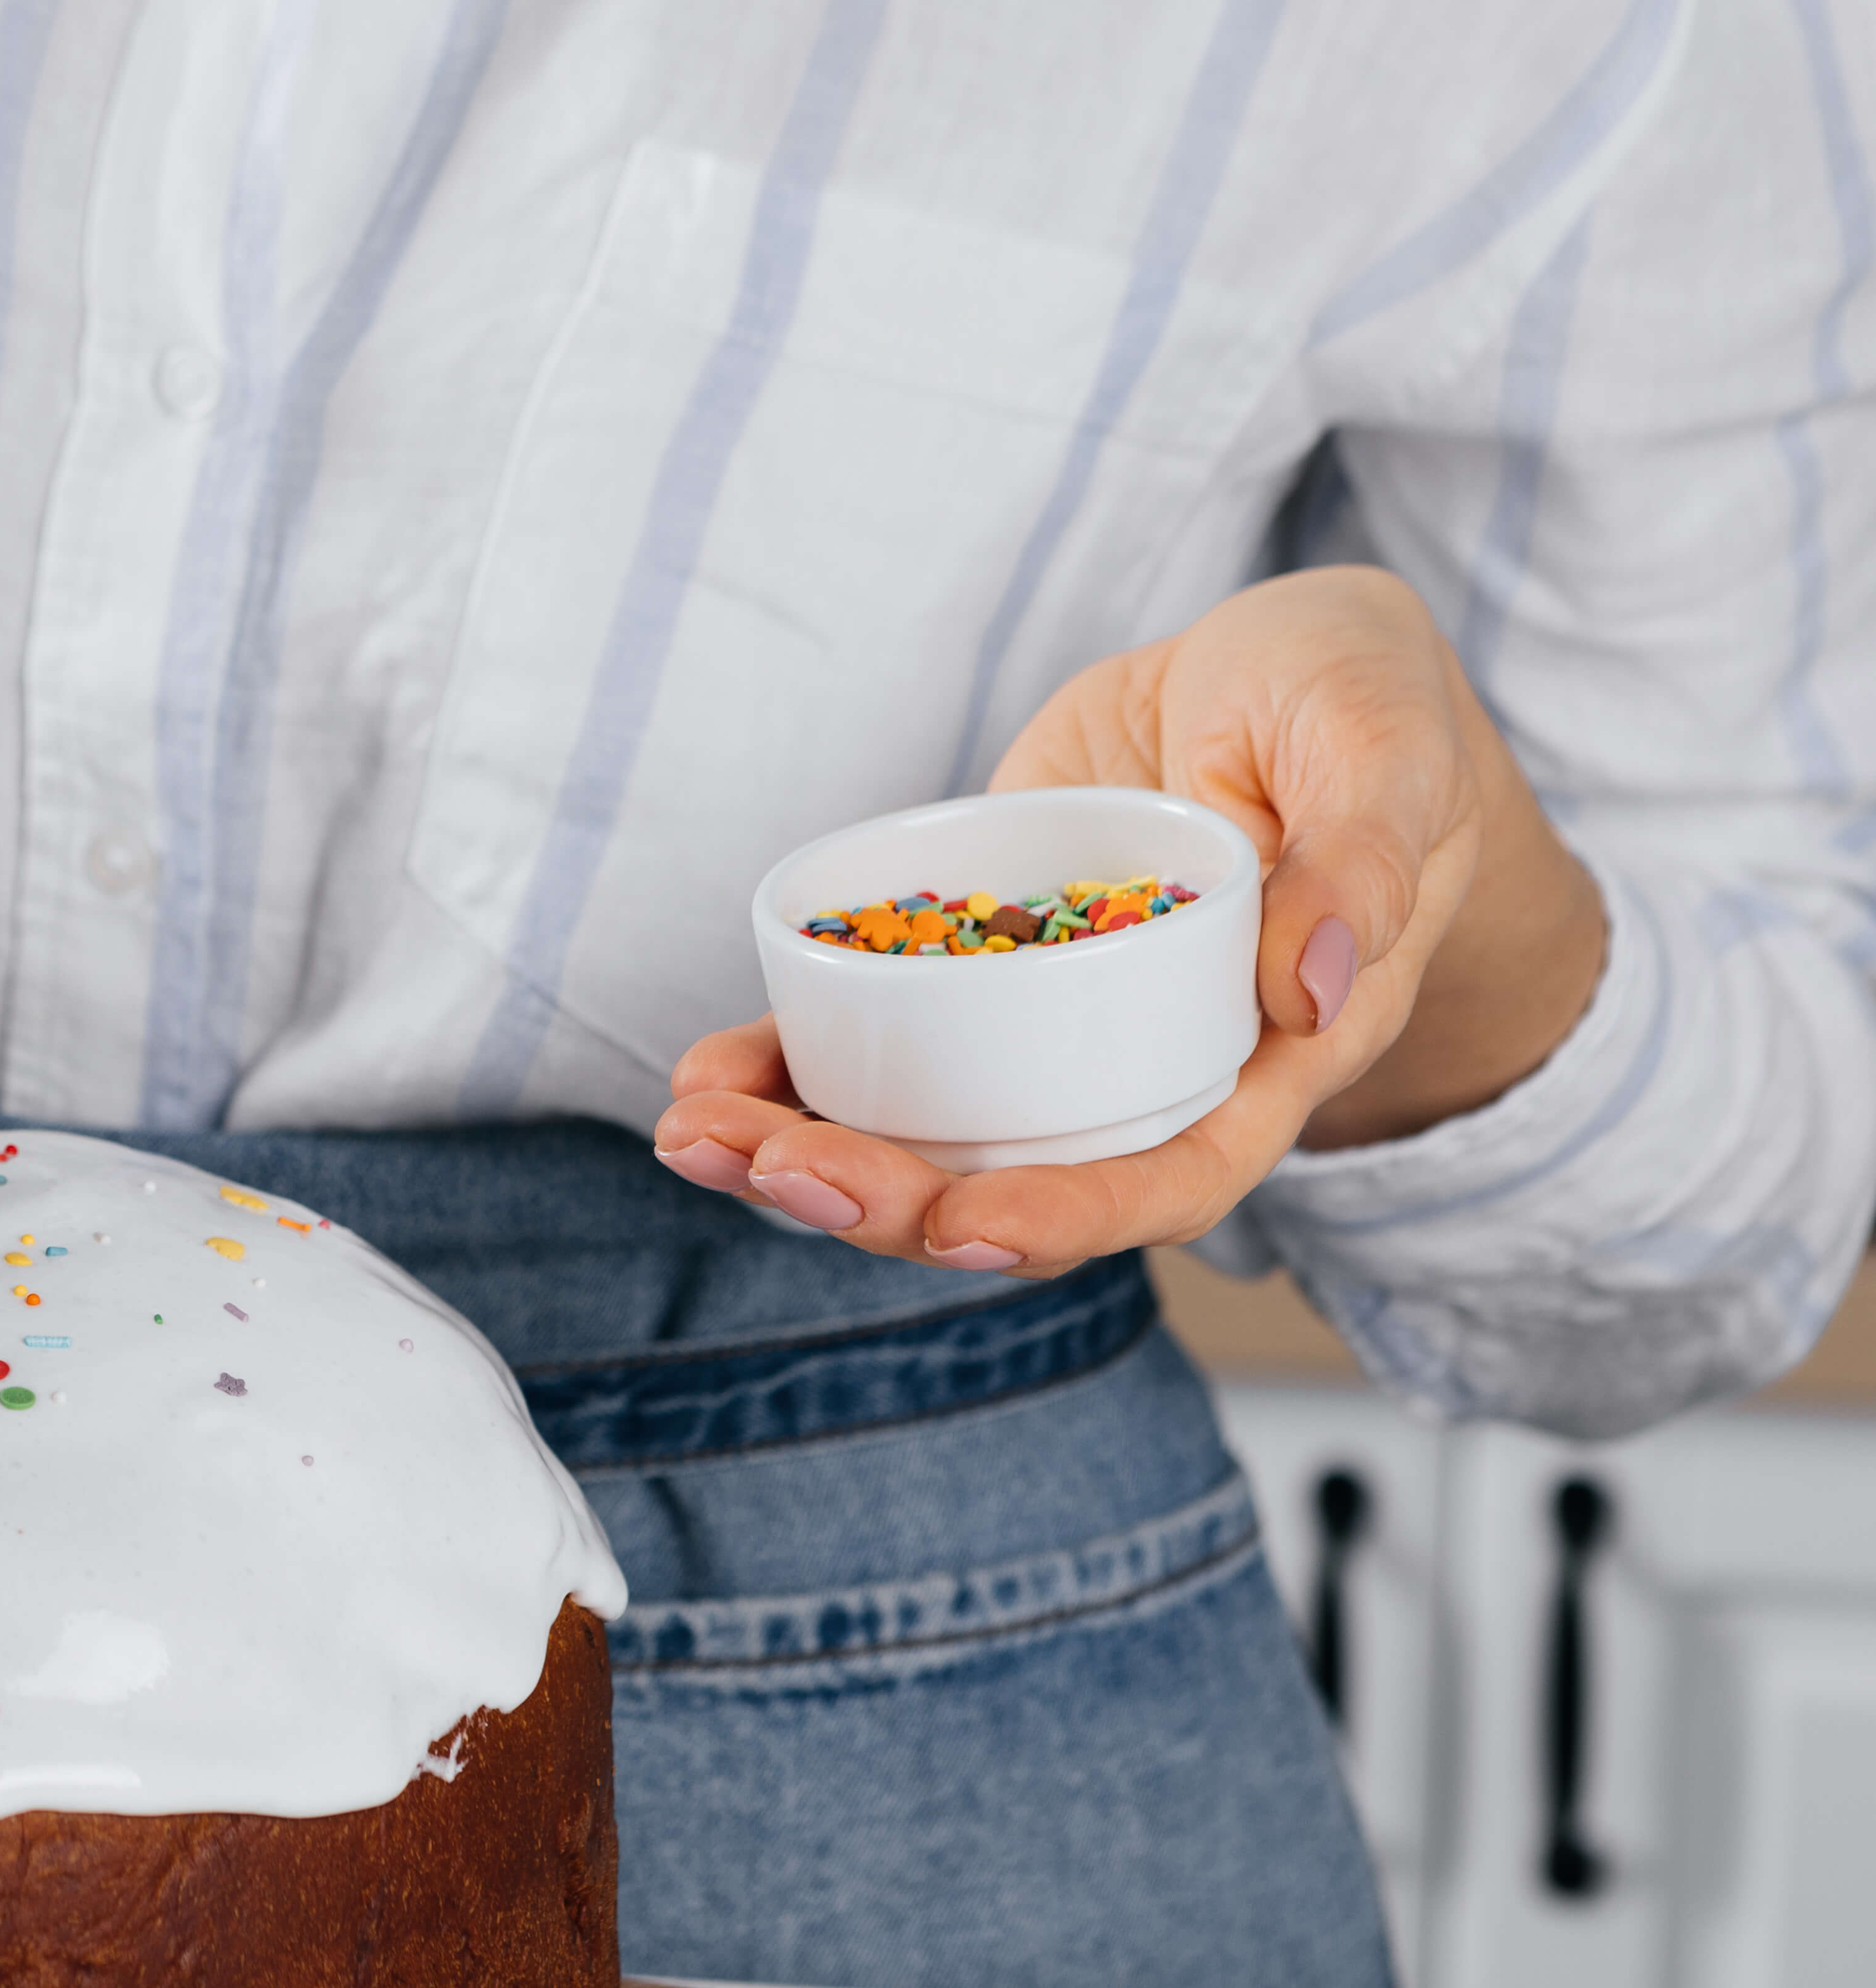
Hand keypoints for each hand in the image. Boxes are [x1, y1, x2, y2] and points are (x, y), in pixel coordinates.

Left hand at [652, 566, 1606, 1273]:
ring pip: (919, 1135)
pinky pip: (869, 1043)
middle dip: (881, 1197)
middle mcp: (1142, 1070)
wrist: (1279, 670)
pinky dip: (780, 1070)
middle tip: (772, 1166)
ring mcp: (1046, 1029)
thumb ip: (1363, 859)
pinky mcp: (971, 965)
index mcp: (1263, 1058)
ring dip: (797, 1152)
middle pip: (1008, 1181)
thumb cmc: (1364, 710)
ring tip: (692, 1135)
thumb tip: (1311, 984)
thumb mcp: (1386, 749)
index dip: (1065, 1216)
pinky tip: (697, 1083)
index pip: (1165, 1179)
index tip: (958, 1227)